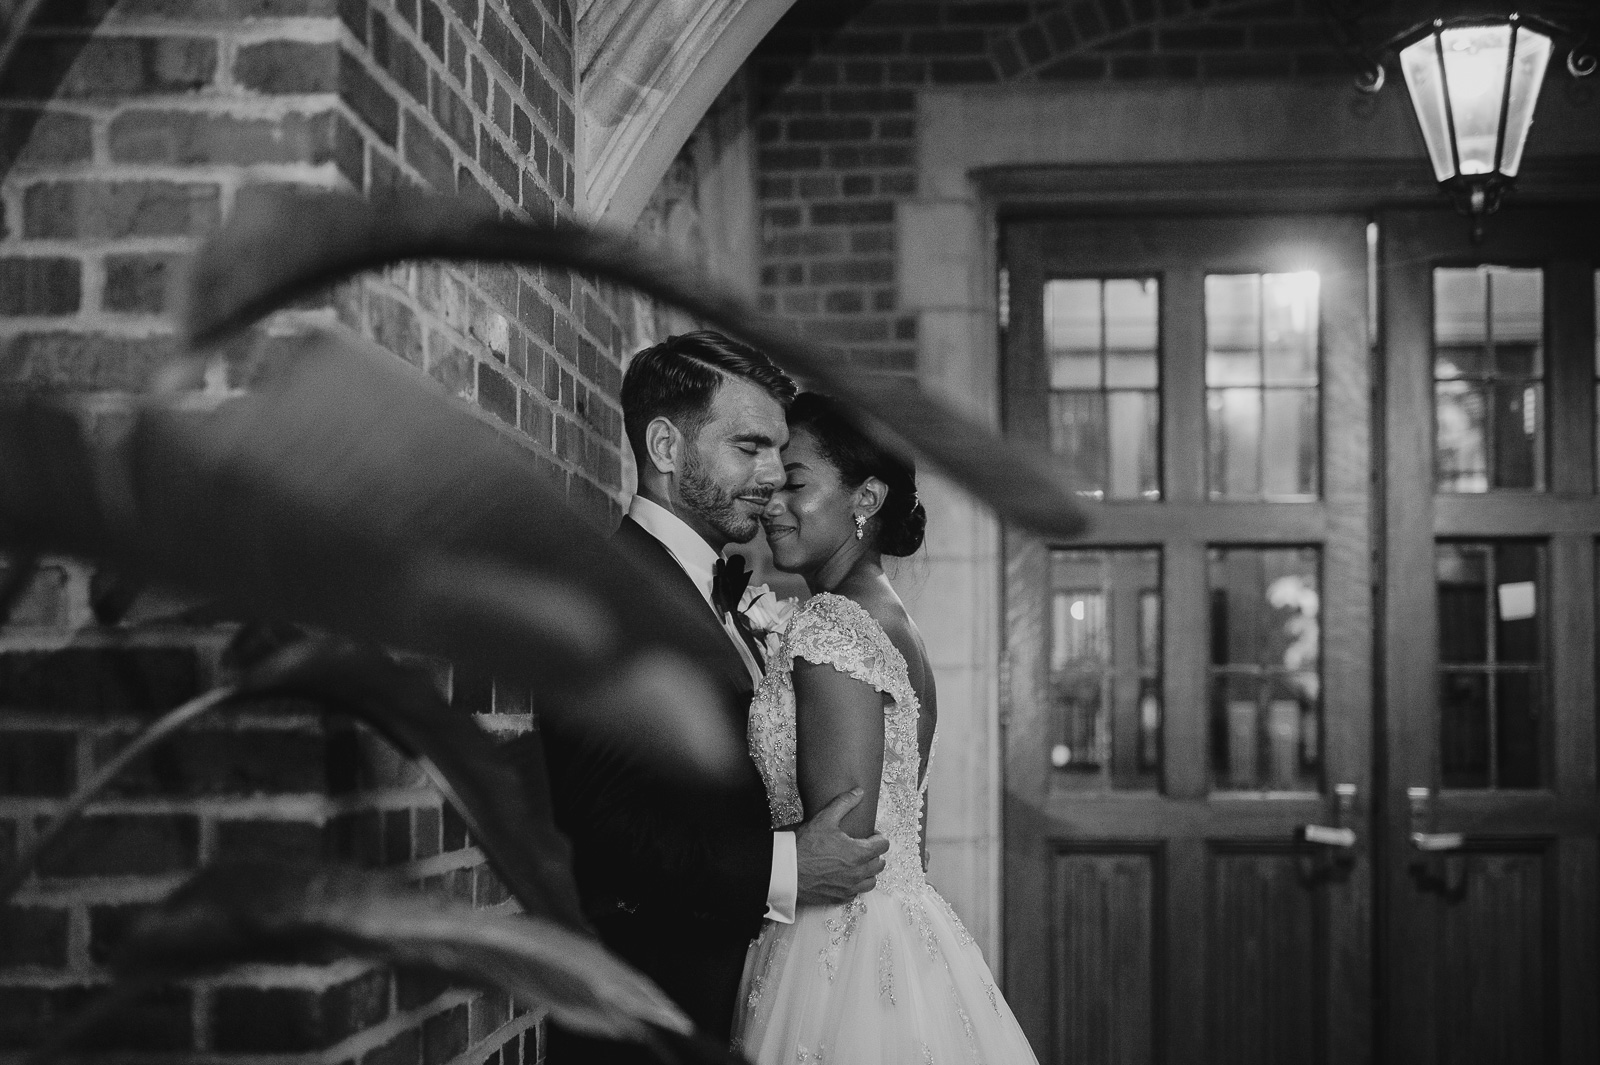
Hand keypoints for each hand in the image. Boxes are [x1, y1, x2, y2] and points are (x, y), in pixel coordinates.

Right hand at [795, 789, 889, 904]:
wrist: (785, 871)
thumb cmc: (803, 846)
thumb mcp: (824, 818)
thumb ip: (844, 803)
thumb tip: (859, 793)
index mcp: (858, 853)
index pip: (883, 845)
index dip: (878, 837)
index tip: (870, 834)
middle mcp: (857, 873)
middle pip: (879, 864)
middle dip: (875, 854)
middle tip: (864, 846)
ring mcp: (848, 888)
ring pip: (871, 882)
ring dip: (868, 872)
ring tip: (858, 862)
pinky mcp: (837, 898)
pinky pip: (855, 893)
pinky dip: (855, 885)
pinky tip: (845, 876)